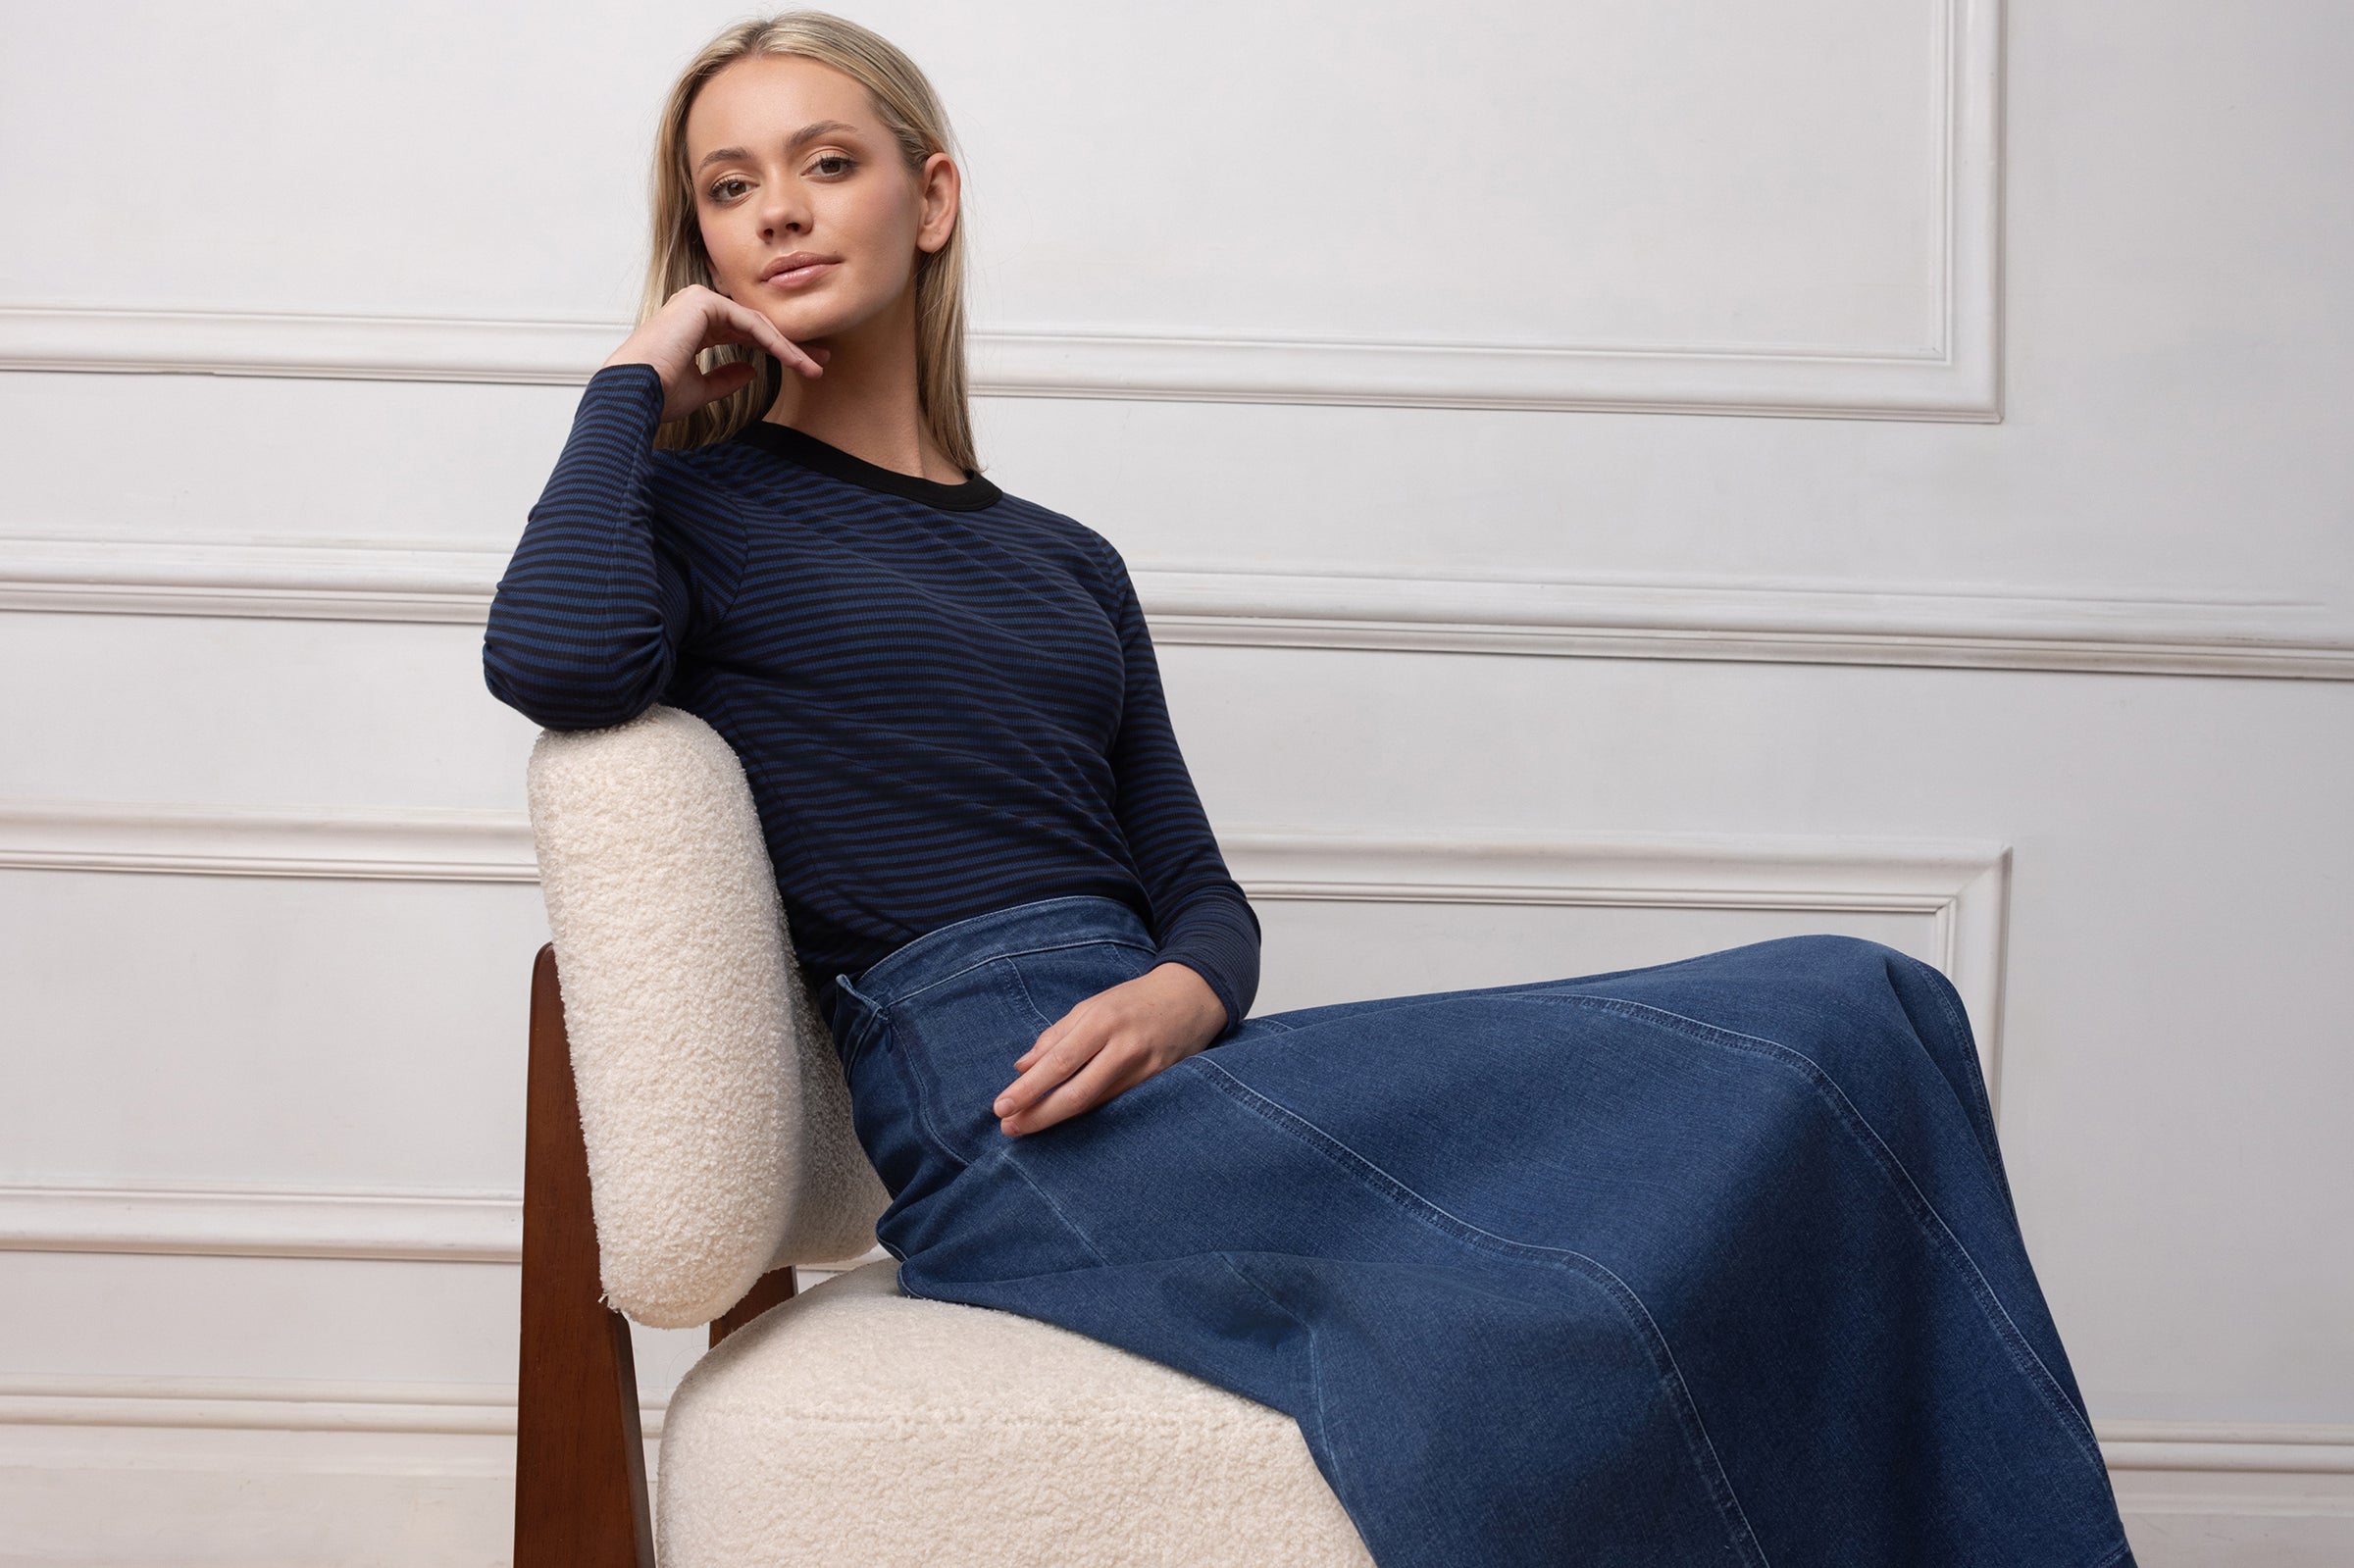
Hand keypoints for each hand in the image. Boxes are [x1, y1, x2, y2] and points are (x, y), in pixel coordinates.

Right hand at [601, 283, 827, 422]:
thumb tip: (751, 372)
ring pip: (756, 324)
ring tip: (814, 367)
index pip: (743, 333)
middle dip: (790, 345)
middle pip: (755, 325)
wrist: (633, 393)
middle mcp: (695, 307)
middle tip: (820, 361)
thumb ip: (725, 378)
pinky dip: (773, 342)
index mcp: (693, 326)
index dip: (775, 350)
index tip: (803, 367)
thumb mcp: (701, 389)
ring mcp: (698, 300)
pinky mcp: (703, 302)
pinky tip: (793, 359)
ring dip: (788, 346)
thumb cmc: (658, 395)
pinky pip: (750, 323)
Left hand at [992, 962, 1229, 1136]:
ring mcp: (1146, 1070)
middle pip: (1076, 1092)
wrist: (1193, 997)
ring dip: (1057, 1118)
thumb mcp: (1093, 1005)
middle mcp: (1125, 1047)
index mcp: (1103, 1021)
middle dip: (1039, 1114)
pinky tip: (1065, 1121)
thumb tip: (1022, 1067)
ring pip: (1096, 1103)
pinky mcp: (1160, 1084)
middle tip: (1008, 1128)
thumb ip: (1057, 1035)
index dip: (1028, 1088)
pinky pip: (1116, 1105)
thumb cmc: (1135, 1000)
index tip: (1001, 1106)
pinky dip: (1088, 1114)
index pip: (1059, 1062)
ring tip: (1027, 1127)